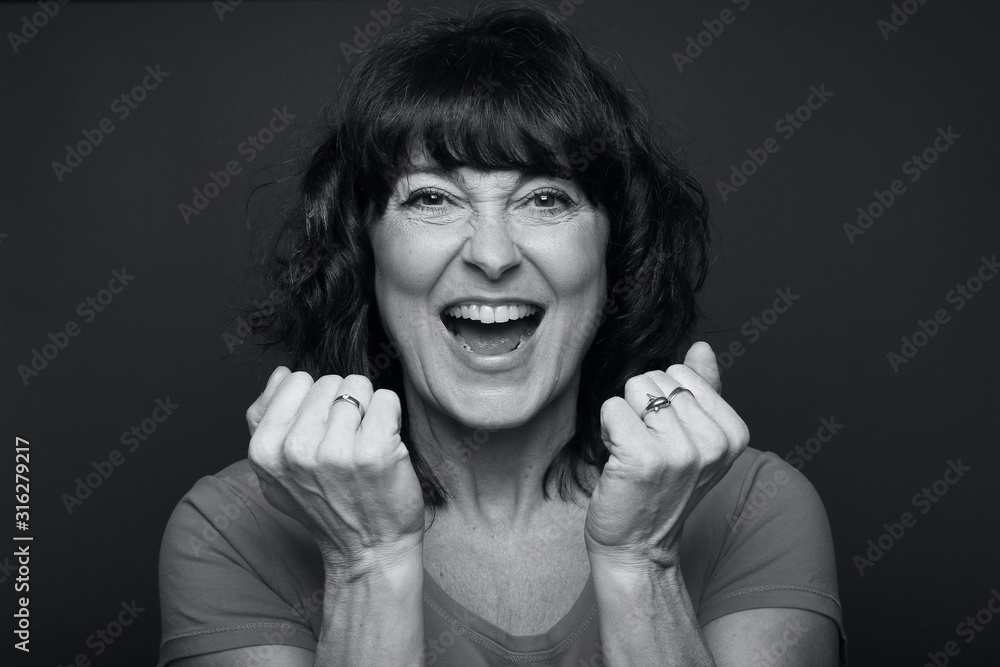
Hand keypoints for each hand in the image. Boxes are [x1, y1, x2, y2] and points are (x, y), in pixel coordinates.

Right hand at [247, 367, 425, 572]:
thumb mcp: (276, 470)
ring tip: (364, 445)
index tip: (322, 432)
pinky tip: (385, 445)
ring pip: (358, 386)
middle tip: (346, 444)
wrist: (368, 549)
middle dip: (342, 404)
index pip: (295, 381)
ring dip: (368, 410)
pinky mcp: (374, 453)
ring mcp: (336, 452)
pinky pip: (386, 399)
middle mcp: (296, 450)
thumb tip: (281, 372)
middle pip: (330, 381)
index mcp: (265, 451)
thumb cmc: (325, 505)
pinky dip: (391, 416)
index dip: (315, 401)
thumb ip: (266, 418)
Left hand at [584, 342, 749, 570]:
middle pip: (657, 378)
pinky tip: (618, 460)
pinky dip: (607, 430)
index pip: (682, 372)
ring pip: (635, 388)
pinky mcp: (643, 458)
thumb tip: (702, 347)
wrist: (638, 547)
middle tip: (647, 449)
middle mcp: (713, 442)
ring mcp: (680, 451)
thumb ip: (703, 390)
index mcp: (734, 433)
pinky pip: (612, 408)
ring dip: (625, 419)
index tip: (667, 438)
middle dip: (643, 408)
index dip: (664, 401)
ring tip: (633, 453)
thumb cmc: (662, 490)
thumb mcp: (695, 440)